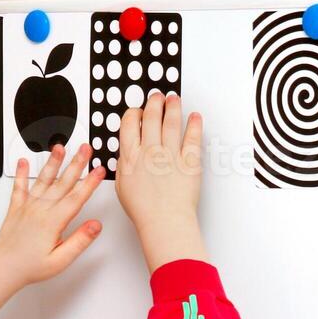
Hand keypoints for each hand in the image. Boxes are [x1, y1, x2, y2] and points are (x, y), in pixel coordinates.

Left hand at [0, 144, 105, 318]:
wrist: (2, 269)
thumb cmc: (29, 267)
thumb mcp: (60, 260)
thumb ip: (79, 241)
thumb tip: (95, 226)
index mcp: (53, 222)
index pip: (76, 198)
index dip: (90, 183)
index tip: (100, 170)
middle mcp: (40, 210)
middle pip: (62, 183)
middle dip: (76, 164)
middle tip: (85, 149)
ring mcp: (27, 207)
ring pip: (43, 180)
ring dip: (52, 162)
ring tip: (59, 147)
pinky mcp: (16, 209)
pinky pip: (19, 187)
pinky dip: (21, 174)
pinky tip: (23, 162)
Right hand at [116, 92, 206, 271]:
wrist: (164, 222)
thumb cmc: (144, 210)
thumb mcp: (122, 187)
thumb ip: (124, 166)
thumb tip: (126, 154)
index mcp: (131, 157)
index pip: (129, 124)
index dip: (134, 113)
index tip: (138, 110)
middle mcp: (150, 151)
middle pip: (151, 117)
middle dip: (154, 103)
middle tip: (157, 96)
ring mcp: (170, 155)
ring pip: (171, 122)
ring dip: (173, 107)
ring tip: (174, 99)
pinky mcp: (189, 161)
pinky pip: (192, 137)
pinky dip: (194, 124)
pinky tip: (195, 116)